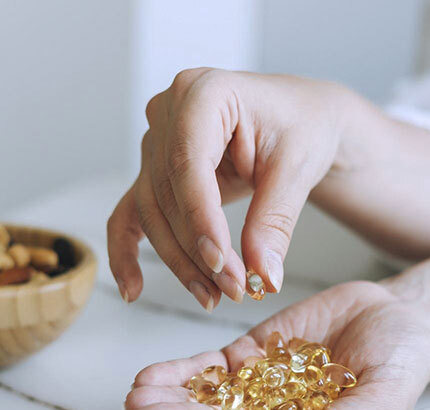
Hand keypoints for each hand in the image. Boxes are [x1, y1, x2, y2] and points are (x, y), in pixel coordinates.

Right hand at [107, 68, 349, 309]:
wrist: (301, 120)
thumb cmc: (302, 126)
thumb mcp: (298, 169)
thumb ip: (275, 221)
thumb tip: (263, 276)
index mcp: (203, 92)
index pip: (188, 164)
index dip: (200, 219)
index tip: (221, 263)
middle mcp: (168, 111)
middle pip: (167, 194)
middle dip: (198, 250)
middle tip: (234, 289)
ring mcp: (156, 141)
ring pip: (152, 212)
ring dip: (180, 261)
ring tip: (214, 296)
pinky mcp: (154, 171)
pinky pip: (131, 213)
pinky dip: (127, 251)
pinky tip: (133, 289)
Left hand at [123, 281, 429, 409]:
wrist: (400, 316)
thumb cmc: (403, 364)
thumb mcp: (384, 398)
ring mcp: (260, 394)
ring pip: (206, 403)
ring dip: (168, 401)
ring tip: (136, 395)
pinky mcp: (250, 361)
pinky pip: (209, 371)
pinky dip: (179, 373)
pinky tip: (150, 375)